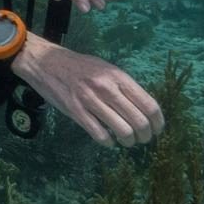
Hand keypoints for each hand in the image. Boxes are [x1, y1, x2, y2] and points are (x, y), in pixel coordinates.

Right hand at [11, 33, 162, 146]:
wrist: (44, 61)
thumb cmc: (78, 66)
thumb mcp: (105, 68)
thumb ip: (123, 86)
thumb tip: (144, 109)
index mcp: (117, 76)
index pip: (149, 105)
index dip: (158, 123)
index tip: (157, 130)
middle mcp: (106, 88)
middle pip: (139, 122)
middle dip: (145, 136)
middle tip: (142, 139)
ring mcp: (89, 100)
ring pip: (122, 131)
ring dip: (128, 141)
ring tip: (126, 140)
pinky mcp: (75, 110)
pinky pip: (100, 135)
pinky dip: (108, 142)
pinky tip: (107, 139)